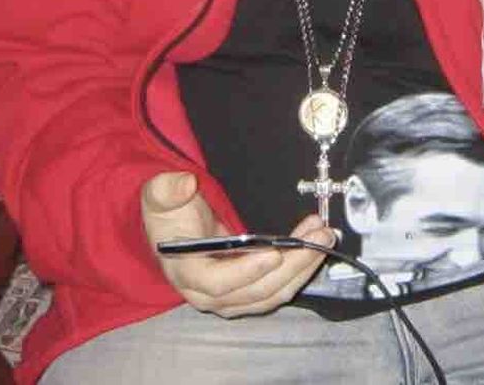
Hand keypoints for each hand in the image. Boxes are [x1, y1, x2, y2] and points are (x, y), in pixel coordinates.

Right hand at [142, 171, 334, 317]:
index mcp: (187, 273)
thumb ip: (168, 190)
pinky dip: (298, 270)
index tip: (274, 252)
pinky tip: (314, 247)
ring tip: (322, 237)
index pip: (218, 282)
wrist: (175, 228)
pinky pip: (277, 290)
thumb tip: (184, 184)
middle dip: (292, 264)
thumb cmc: (169, 213)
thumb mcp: (160, 195)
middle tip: (318, 237)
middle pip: (256, 291)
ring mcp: (230, 299)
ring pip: (272, 293)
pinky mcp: (247, 294)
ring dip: (302, 267)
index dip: (247, 271)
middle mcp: (208, 294)